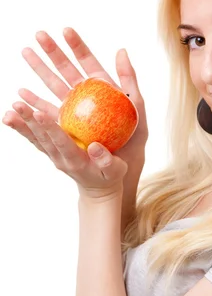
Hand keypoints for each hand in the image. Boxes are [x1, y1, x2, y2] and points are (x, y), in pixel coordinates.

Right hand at [2, 28, 148, 170]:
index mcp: (103, 91)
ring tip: (25, 52)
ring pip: (52, 88)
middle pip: (66, 72)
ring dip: (38, 71)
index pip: (89, 63)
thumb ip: (129, 81)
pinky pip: (45, 115)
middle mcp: (85, 99)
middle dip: (52, 52)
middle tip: (39, 34)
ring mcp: (72, 113)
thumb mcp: (138, 110)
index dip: (78, 47)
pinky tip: (20, 95)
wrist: (121, 170)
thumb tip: (121, 50)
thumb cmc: (133, 141)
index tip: (66, 29)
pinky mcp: (62, 130)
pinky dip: (33, 105)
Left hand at [8, 99, 127, 198]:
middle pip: (42, 138)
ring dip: (21, 124)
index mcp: (76, 160)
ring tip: (9, 112)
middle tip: (16, 106)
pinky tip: (11, 117)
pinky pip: (35, 139)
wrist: (97, 189)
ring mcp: (53, 155)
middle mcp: (60, 158)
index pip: (60, 142)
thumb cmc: (109, 177)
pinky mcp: (51, 151)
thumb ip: (107, 161)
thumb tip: (95, 147)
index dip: (50, 128)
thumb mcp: (116, 170)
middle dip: (29, 121)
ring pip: (35, 138)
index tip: (39, 113)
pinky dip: (22, 129)